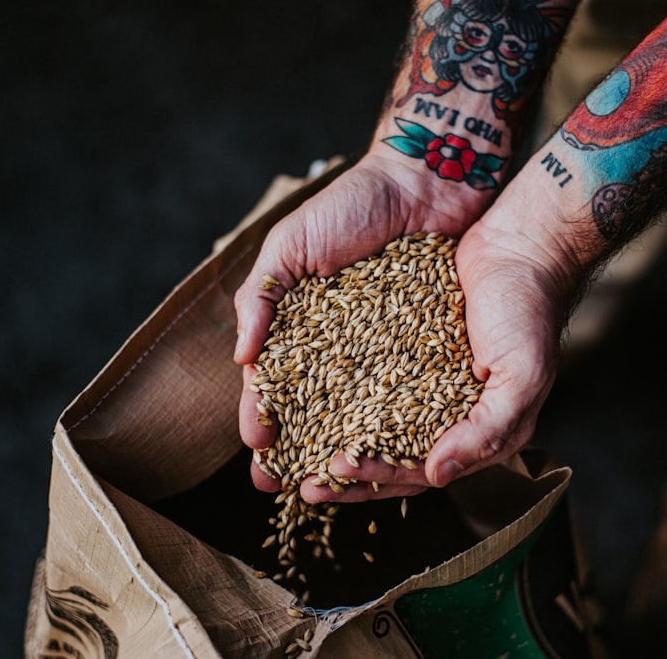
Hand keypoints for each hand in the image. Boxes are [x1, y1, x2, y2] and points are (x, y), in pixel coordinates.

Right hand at [233, 151, 493, 492]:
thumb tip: (241, 356)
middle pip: (313, 409)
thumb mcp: (292, 244)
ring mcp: (382, 349)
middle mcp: (339, 345)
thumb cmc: (352, 205)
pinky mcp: (424, 346)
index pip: (273, 382)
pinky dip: (396, 422)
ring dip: (342, 448)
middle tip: (284, 487)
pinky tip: (390, 451)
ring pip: (359, 411)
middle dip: (296, 449)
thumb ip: (261, 295)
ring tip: (332, 483)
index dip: (261, 416)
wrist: (425, 180)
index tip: (258, 450)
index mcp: (300, 324)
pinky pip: (408, 392)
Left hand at [301, 195, 580, 502]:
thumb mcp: (522, 377)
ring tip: (298, 448)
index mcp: (479, 432)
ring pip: (374, 423)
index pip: (422, 472)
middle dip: (348, 473)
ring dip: (337, 438)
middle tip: (302, 481)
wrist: (518, 246)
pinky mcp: (407, 350)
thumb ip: (486, 432)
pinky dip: (342, 392)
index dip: (379, 477)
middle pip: (391, 456)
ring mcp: (425, 382)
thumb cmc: (529, 311)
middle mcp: (448, 414)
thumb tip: (438, 475)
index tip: (336, 471)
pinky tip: (312, 395)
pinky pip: (369, 379)